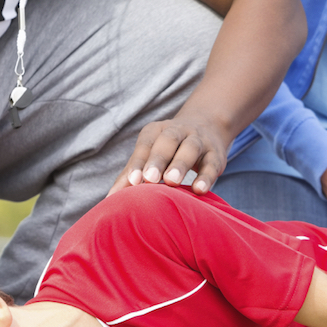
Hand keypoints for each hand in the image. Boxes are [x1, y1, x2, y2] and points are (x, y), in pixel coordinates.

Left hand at [107, 107, 229, 195]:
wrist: (208, 127)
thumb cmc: (170, 149)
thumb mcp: (151, 154)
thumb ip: (132, 174)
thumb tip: (110, 199)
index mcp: (156, 131)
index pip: (146, 145)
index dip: (139, 162)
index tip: (133, 181)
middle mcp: (178, 132)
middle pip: (167, 142)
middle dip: (157, 159)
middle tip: (149, 178)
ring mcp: (199, 141)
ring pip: (190, 149)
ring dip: (180, 164)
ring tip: (172, 181)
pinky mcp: (216, 154)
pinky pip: (211, 164)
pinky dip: (206, 177)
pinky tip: (199, 190)